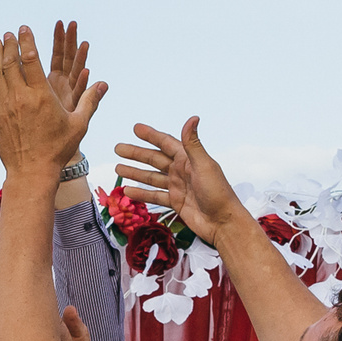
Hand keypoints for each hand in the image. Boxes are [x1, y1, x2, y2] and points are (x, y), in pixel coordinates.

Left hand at [0, 26, 102, 187]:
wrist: (31, 171)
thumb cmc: (58, 149)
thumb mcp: (78, 125)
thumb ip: (90, 101)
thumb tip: (104, 83)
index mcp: (42, 96)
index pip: (32, 60)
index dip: (27, 42)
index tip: (24, 29)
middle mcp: (21, 98)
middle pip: (12, 63)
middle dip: (10, 45)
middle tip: (9, 32)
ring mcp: (6, 106)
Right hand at [112, 117, 248, 245]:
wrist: (223, 223)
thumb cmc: (218, 193)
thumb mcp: (204, 165)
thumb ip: (193, 144)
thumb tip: (192, 118)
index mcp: (188, 159)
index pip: (166, 143)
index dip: (151, 135)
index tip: (136, 128)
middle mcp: (182, 171)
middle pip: (154, 159)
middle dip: (136, 154)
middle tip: (118, 148)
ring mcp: (178, 187)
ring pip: (152, 177)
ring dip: (135, 172)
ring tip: (118, 168)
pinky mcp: (176, 202)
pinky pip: (155, 195)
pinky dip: (141, 194)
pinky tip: (128, 191)